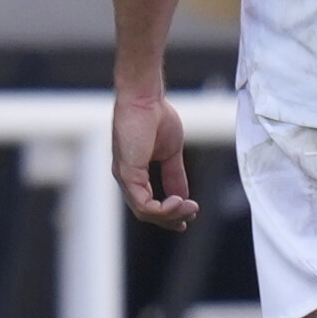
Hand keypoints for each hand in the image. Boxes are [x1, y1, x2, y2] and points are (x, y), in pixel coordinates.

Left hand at [113, 87, 196, 230]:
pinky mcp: (127, 173)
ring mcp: (125, 177)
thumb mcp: (171, 153)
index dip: (168, 214)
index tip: (189, 215)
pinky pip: (143, 203)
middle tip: (191, 216)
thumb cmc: (155, 116)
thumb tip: (183, 196)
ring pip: (145, 212)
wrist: (146, 98)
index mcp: (134, 174)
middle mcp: (127, 179)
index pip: (147, 204)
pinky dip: (162, 208)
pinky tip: (178, 202)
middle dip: (171, 219)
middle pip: (146, 214)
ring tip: (189, 208)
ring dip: (170, 215)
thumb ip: (174, 175)